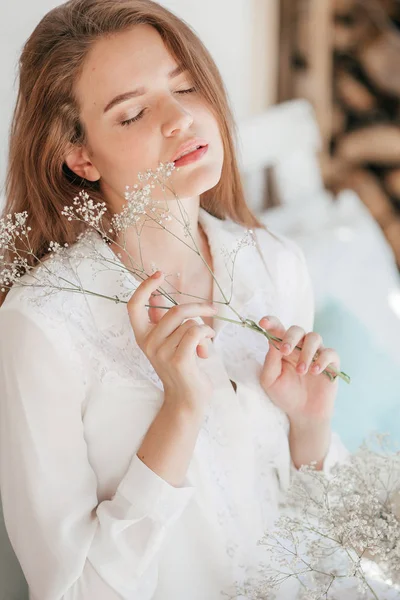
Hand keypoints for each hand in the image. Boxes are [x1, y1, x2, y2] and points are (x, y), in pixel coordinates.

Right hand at [127, 271, 216, 411]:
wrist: (186, 399)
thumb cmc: (181, 366)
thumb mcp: (168, 342)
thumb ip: (163, 322)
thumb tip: (156, 297)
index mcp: (142, 336)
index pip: (134, 306)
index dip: (144, 287)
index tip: (159, 274)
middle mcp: (148, 344)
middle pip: (175, 311)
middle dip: (198, 308)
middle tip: (211, 309)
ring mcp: (162, 353)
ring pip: (189, 324)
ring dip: (204, 329)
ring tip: (205, 342)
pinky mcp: (178, 360)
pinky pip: (196, 333)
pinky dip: (207, 334)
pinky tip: (207, 346)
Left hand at [258, 315, 339, 423]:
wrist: (302, 414)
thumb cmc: (284, 395)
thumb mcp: (270, 380)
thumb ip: (270, 360)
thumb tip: (273, 341)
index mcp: (283, 348)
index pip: (277, 329)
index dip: (271, 322)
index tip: (263, 322)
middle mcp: (300, 347)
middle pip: (297, 329)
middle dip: (290, 337)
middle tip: (284, 351)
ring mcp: (316, 354)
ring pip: (314, 337)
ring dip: (306, 352)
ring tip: (301, 371)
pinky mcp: (330, 364)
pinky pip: (330, 353)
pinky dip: (322, 359)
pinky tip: (315, 372)